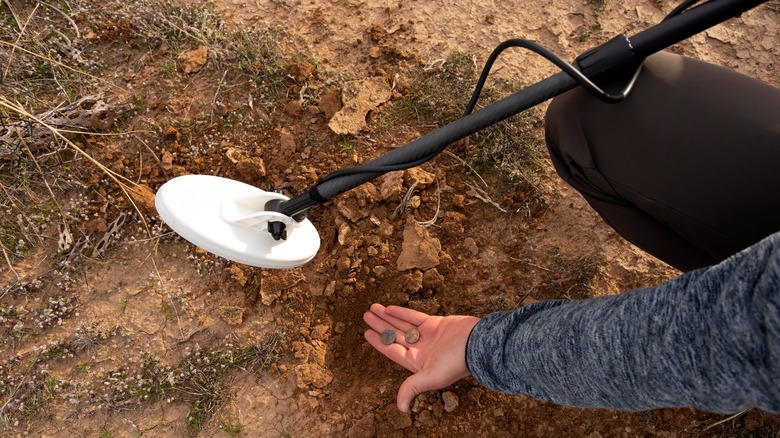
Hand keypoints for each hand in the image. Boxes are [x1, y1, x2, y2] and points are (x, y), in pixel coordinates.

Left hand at [363, 303, 479, 411]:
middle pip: (395, 336)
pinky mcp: (436, 324)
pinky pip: (415, 317)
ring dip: (388, 317)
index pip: (392, 351)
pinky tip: (389, 308)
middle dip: (381, 326)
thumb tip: (400, 408)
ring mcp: (428, 336)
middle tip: (366, 315)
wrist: (478, 343)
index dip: (379, 342)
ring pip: (402, 325)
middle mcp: (421, 349)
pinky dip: (402, 313)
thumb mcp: (431, 377)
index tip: (366, 332)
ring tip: (373, 308)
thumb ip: (412, 387)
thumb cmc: (456, 362)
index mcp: (417, 363)